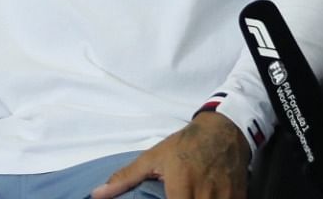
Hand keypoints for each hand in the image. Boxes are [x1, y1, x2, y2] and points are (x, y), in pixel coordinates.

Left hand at [90, 112, 249, 198]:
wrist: (224, 131)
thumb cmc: (184, 144)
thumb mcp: (153, 157)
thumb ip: (126, 178)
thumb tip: (97, 194)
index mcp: (181, 186)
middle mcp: (205, 195)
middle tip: (176, 198)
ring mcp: (225, 198)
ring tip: (189, 197)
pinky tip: (207, 198)